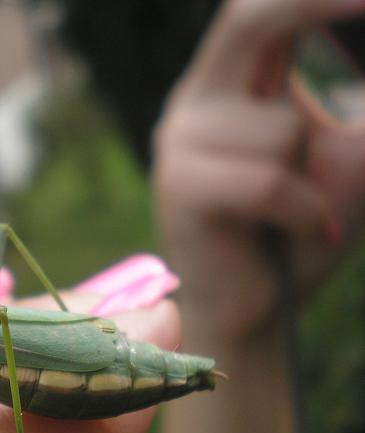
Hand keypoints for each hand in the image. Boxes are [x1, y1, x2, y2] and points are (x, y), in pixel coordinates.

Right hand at [154, 0, 364, 340]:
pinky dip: (301, 211)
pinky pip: (266, 181)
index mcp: (230, 86)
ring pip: (282, 128)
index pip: (260, 11)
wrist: (256, 310)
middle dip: (316, 5)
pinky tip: (297, 231)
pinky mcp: (178, 187)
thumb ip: (360, 101)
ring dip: (315, 176)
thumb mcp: (347, 153)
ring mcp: (180, 143)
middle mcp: (197, 103)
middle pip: (249, 20)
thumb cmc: (301, 229)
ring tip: (297, 212)